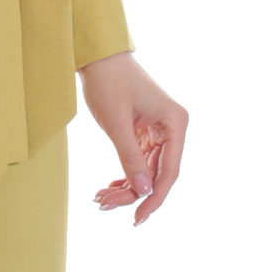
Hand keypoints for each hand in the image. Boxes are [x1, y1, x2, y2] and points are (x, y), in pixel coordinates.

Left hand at [77, 51, 187, 225]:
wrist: (96, 54)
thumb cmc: (107, 80)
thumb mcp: (116, 122)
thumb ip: (130, 157)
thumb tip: (144, 192)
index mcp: (175, 122)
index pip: (169, 171)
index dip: (155, 197)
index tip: (137, 218)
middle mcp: (172, 128)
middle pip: (157, 174)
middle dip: (132, 193)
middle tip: (104, 206)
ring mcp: (158, 130)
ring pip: (146, 171)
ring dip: (125, 187)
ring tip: (100, 199)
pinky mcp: (144, 131)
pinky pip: (138, 161)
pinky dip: (123, 175)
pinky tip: (107, 188)